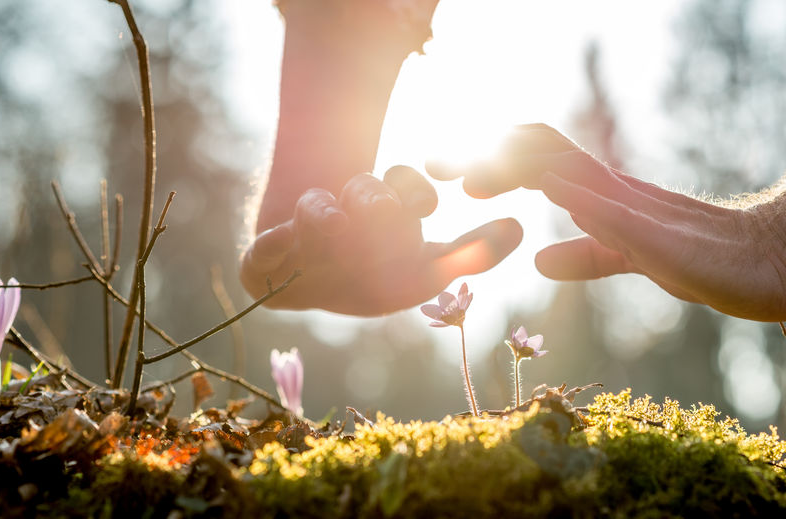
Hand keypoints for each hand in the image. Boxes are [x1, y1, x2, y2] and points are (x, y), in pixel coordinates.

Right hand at [240, 166, 521, 315]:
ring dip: (325, 212)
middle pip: (364, 191)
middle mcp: (346, 211)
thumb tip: (521, 227)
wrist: (312, 285)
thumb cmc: (376, 274)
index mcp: (386, 210)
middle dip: (376, 200)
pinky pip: (263, 251)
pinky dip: (270, 249)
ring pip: (318, 207)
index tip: (430, 206)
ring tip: (333, 225)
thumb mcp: (427, 271)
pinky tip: (279, 248)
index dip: (415, 190)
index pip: (405, 185)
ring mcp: (306, 231)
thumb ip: (472, 253)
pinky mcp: (266, 259)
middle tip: (386, 213)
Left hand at [427, 124, 785, 321]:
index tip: (443, 172)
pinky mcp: (656, 234)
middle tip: (431, 165)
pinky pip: (611, 211)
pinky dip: (573, 199)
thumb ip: (588, 257)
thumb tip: (540, 261)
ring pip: (564, 168)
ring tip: (469, 176)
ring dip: (512, 169)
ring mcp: (632, 206)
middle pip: (537, 152)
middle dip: (482, 153)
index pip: (536, 159)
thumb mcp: (629, 260)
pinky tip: (542, 195)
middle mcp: (609, 189)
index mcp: (600, 195)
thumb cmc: (701, 261)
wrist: (767, 265)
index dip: (488, 158)